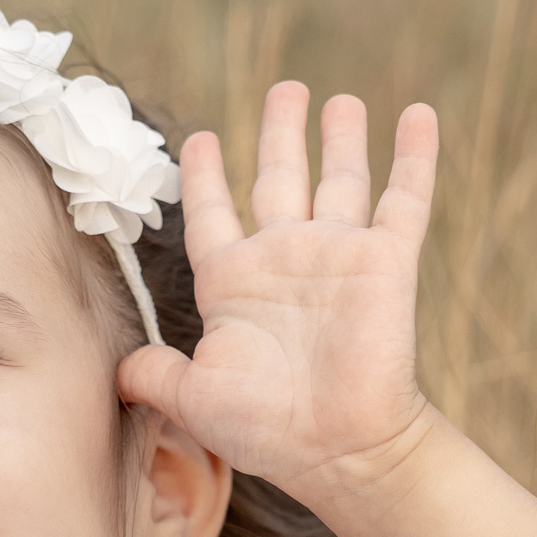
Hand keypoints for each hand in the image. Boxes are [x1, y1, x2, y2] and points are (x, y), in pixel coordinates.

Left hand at [117, 83, 441, 503]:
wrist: (337, 447)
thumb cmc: (266, 428)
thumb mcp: (193, 397)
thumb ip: (154, 373)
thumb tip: (118, 371)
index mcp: (234, 282)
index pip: (213, 213)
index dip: (206, 176)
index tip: (201, 139)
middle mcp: (285, 258)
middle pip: (279, 177)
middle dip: (281, 133)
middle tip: (286, 89)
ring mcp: (337, 255)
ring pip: (340, 177)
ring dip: (341, 136)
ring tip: (339, 99)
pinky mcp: (386, 261)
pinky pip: (403, 197)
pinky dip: (412, 156)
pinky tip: (418, 113)